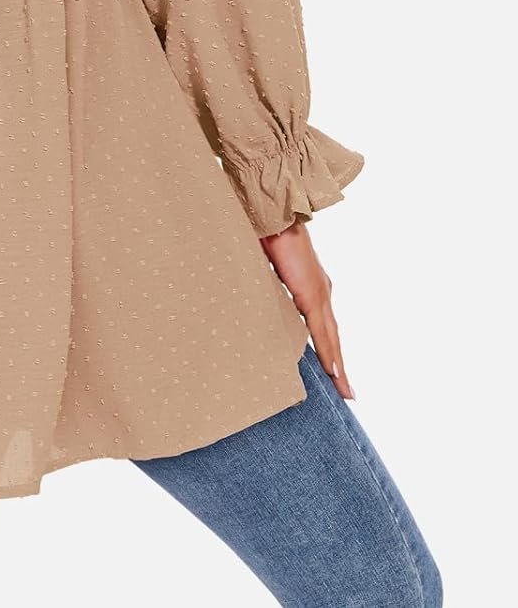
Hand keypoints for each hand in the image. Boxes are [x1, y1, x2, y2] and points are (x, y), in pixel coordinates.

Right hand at [259, 219, 356, 401]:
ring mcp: (318, 293)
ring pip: (332, 338)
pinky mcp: (311, 294)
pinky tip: (333, 370)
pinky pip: (321, 331)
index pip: (322, 324)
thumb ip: (270, 285)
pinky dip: (328, 352)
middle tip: (347, 392)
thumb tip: (260, 297)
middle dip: (339, 365)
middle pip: (333, 336)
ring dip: (338, 365)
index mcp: (310, 284)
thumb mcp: (267, 267)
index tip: (333, 370)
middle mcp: (321, 290)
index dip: (328, 347)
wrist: (273, 215)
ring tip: (345, 391)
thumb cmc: (266, 233)